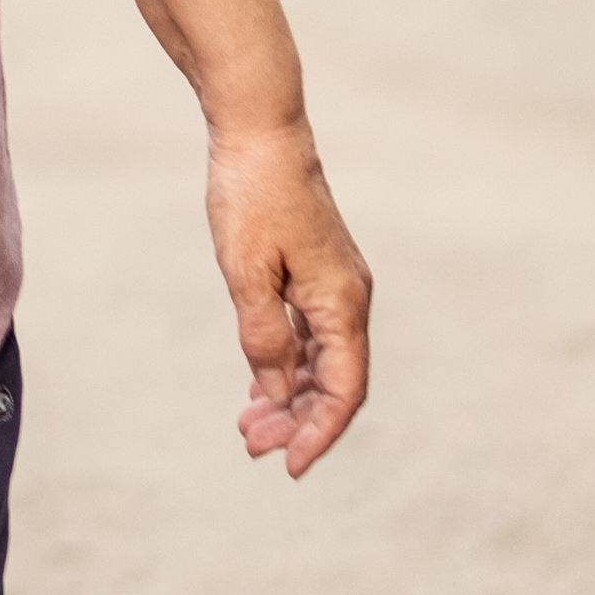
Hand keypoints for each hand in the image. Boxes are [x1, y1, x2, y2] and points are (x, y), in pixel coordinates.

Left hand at [208, 119, 371, 477]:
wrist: (259, 128)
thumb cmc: (251, 196)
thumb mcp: (246, 273)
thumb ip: (263, 337)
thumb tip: (278, 391)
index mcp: (342, 302)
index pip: (343, 390)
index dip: (319, 433)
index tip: (289, 466)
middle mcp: (349, 296)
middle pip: (334, 381)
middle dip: (299, 420)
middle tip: (252, 448)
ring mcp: (335, 282)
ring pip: (322, 359)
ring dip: (290, 395)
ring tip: (250, 427)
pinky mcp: (316, 269)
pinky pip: (310, 333)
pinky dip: (288, 362)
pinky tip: (260, 382)